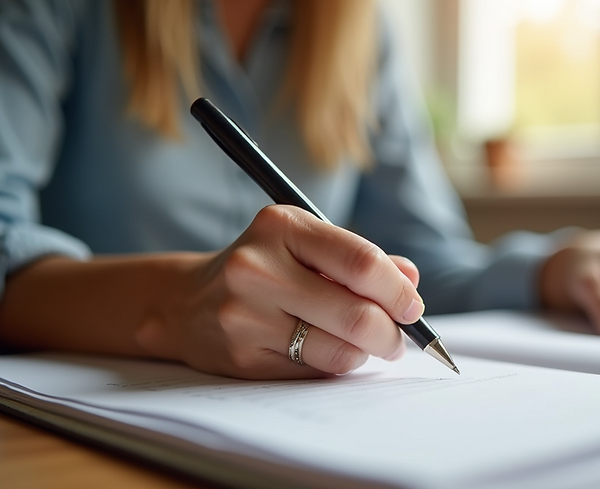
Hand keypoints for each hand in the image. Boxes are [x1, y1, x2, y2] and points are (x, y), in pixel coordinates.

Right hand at [136, 205, 423, 378]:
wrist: (186, 302)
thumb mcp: (306, 244)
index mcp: (281, 227)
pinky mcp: (242, 358)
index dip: (397, 291)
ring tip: (364, 345)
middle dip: (391, 333)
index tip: (413, 308)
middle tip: (398, 338)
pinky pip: (314, 372)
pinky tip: (326, 351)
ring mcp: (246, 316)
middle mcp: (257, 268)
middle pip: (356, 314)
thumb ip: (360, 259)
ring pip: (339, 351)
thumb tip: (410, 280)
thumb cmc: (265, 267)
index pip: (360, 262)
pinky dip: (334, 365)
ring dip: (365, 353)